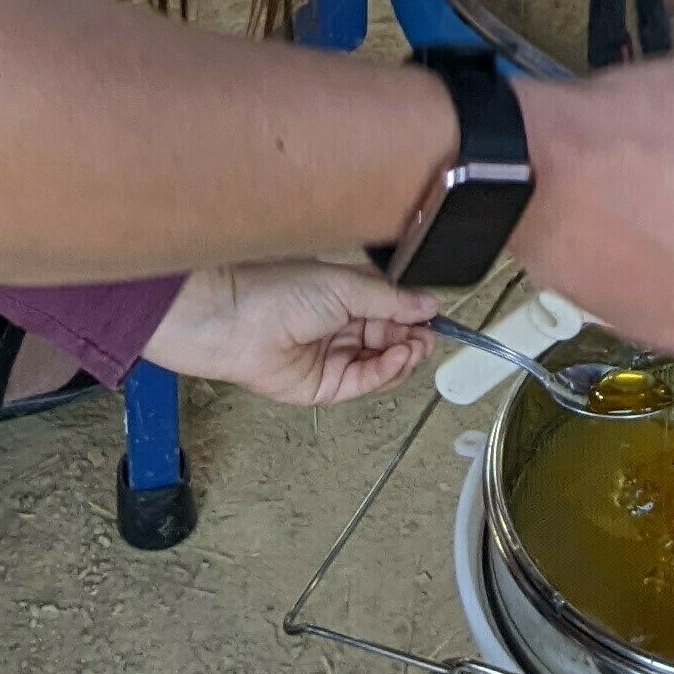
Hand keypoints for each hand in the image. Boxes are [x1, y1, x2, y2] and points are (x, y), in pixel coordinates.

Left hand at [146, 260, 437, 406]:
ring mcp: (335, 359)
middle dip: (413, 338)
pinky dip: (386, 372)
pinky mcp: (325, 387)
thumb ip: (391, 299)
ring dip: (403, 356)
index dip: (415, 314)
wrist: (237, 321)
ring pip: (382, 364)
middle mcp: (343, 328)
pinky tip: (398, 358)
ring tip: (414, 346)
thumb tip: (429, 304)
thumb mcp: (348, 286)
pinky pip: (364, 382)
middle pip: (391, 339)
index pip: (393, 309)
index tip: (436, 316)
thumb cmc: (283, 291)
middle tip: (426, 336)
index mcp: (348, 297)